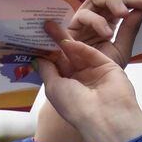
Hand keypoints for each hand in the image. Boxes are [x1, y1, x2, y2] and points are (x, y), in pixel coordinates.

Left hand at [39, 24, 141, 141]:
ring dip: (66, 41)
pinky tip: (69, 42)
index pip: (53, 66)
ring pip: (78, 52)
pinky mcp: (107, 65)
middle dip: (53, 43)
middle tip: (44, 27)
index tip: (34, 39)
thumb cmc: (74, 107)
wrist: (103, 115)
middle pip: (64, 57)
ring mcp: (93, 72)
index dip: (45, 53)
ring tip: (52, 26)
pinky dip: (81, 48)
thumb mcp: (53, 87)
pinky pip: (91, 53)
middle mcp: (78, 79)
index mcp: (63, 87)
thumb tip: (36, 58)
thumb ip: (47, 70)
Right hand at [67, 0, 141, 67]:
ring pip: (93, 1)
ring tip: (122, 16)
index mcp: (107, 22)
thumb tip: (140, 10)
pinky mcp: (68, 28)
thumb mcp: (120, 49)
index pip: (119, 4)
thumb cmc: (98, 70)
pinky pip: (81, 16)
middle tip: (135, 6)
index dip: (132, 0)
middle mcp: (93, 19)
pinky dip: (95, 20)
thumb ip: (130, 30)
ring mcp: (80, 22)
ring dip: (110, 4)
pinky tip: (105, 32)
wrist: (83, 86)